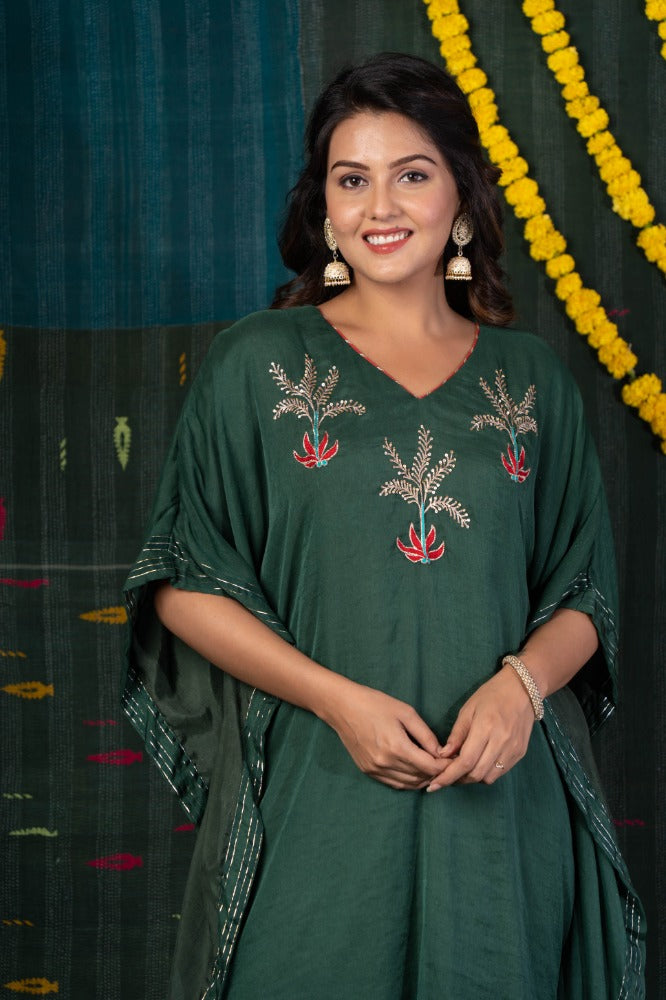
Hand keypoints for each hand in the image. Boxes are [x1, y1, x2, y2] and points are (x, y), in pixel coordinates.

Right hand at [322, 681, 444, 789]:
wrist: (343, 707)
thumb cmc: (375, 704)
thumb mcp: (406, 712)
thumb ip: (425, 734)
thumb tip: (440, 752)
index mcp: (397, 747)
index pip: (430, 767)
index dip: (445, 766)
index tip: (455, 761)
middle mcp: (386, 763)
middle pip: (420, 777)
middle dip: (437, 773)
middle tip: (448, 765)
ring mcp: (375, 769)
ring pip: (408, 784)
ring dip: (423, 779)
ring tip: (433, 769)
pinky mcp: (368, 771)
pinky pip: (394, 783)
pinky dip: (407, 781)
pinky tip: (414, 772)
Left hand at [426, 666, 534, 790]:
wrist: (522, 690)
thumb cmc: (491, 695)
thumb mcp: (468, 710)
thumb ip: (456, 735)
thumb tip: (443, 755)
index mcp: (485, 728)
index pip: (465, 762)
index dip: (448, 776)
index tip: (434, 785)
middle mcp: (501, 742)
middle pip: (476, 774)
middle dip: (458, 779)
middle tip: (446, 775)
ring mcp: (513, 750)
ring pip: (489, 777)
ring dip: (473, 778)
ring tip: (462, 769)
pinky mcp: (520, 754)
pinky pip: (500, 772)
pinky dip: (486, 773)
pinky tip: (479, 763)